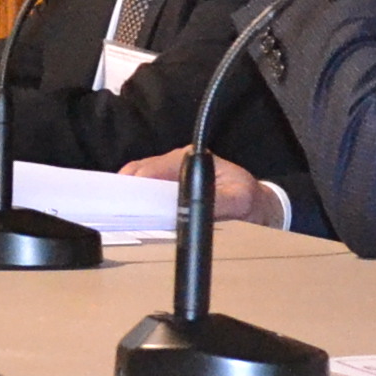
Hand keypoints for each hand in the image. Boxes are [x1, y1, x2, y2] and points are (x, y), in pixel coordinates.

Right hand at [118, 148, 284, 226]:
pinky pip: (147, 192)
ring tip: (121, 217)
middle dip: (127, 191)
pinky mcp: (171, 187)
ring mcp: (172, 174)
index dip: (137, 184)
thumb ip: (217, 202)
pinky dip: (138, 203)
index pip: (154, 167)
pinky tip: (134, 217)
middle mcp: (179, 162)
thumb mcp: (239, 201)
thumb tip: (194, 208)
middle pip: (140, 172)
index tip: (127, 201)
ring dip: (130, 197)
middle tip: (117, 213)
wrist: (257, 205)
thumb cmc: (248, 200)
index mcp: (192, 158)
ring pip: (139, 181)